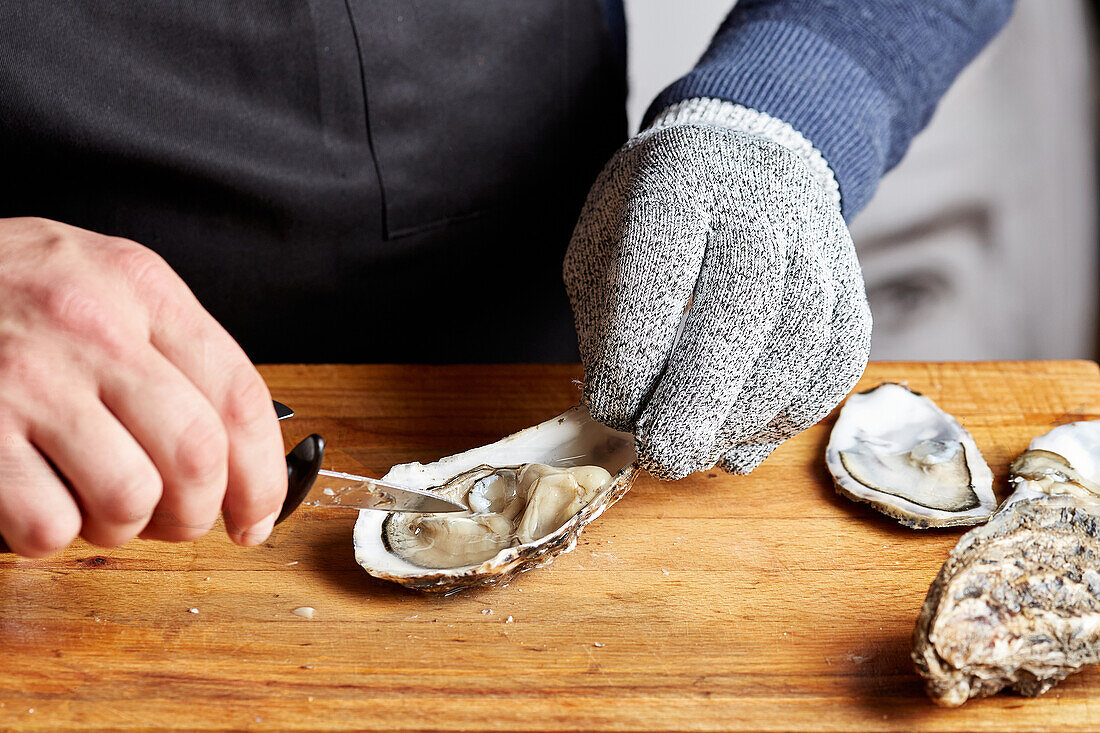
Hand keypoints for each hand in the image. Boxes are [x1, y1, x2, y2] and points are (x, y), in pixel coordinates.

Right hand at [0, 218, 286, 555]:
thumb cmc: (7, 289)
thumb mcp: (100, 283)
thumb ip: (169, 350)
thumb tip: (238, 454)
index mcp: (139, 286)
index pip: (239, 395)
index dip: (262, 475)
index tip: (257, 515)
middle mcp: (90, 326)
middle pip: (196, 454)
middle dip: (198, 512)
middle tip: (178, 520)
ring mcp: (27, 378)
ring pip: (130, 496)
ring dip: (124, 525)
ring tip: (99, 503)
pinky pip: (48, 522)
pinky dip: (52, 534)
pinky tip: (37, 500)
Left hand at [564, 124, 871, 479]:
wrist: (734, 155)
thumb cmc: (647, 217)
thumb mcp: (600, 247)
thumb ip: (606, 324)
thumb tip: (630, 414)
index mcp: (678, 179)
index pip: (659, 274)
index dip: (634, 357)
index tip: (612, 407)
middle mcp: (759, 198)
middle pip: (744, 305)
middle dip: (700, 399)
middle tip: (665, 457)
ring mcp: (815, 236)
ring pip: (803, 337)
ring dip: (750, 413)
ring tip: (703, 451)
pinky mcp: (849, 277)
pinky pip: (840, 355)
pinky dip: (796, 411)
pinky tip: (746, 439)